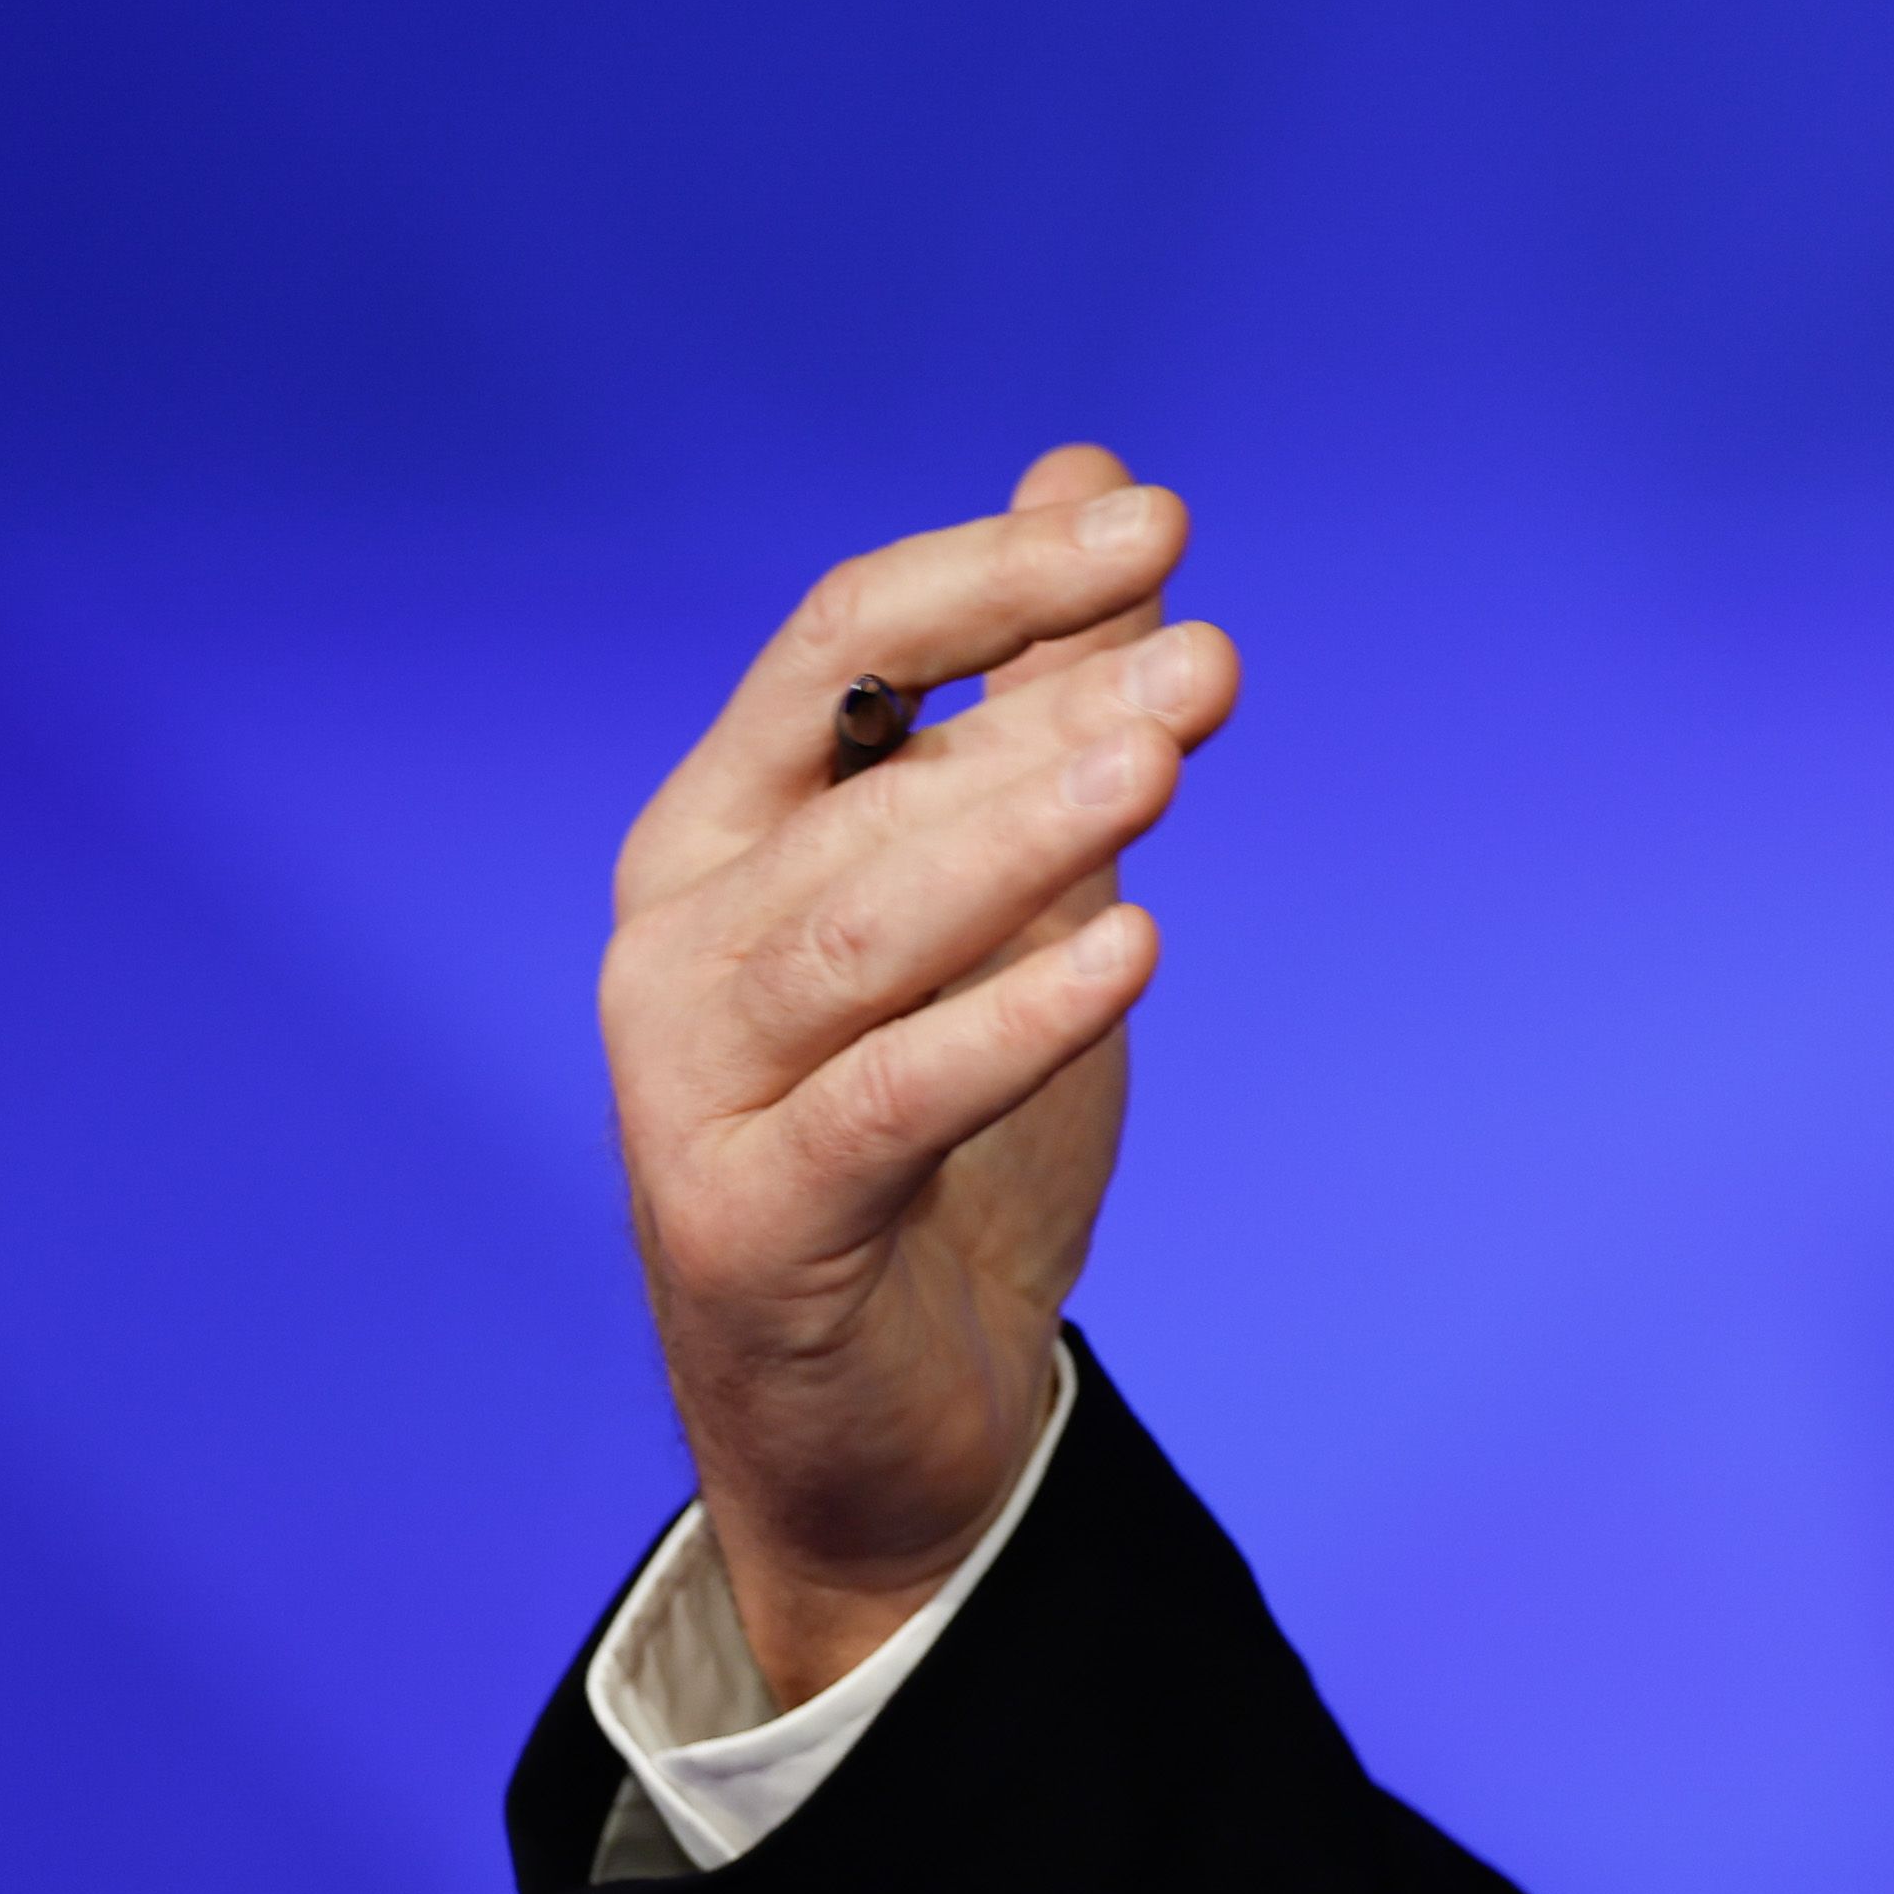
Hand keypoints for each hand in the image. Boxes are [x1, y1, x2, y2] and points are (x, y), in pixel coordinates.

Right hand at [602, 446, 1240, 1700]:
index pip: (843, 647)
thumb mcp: (1012, 886)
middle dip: (1044, 706)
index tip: (1160, 522)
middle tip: (1211, 661)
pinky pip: (883, 1103)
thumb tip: (1089, 476)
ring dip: (1020, 837)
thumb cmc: (944, 1128)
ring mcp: (693, 1084)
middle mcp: (681, 937)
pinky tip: (1131, 949)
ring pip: (861, 933)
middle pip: (864, 782)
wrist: (891, 1417)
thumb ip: (1036, 689)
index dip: (996, 575)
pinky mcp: (748, 1223)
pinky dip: (1007, 1022)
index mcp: (729, 829)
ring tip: (1165, 765)